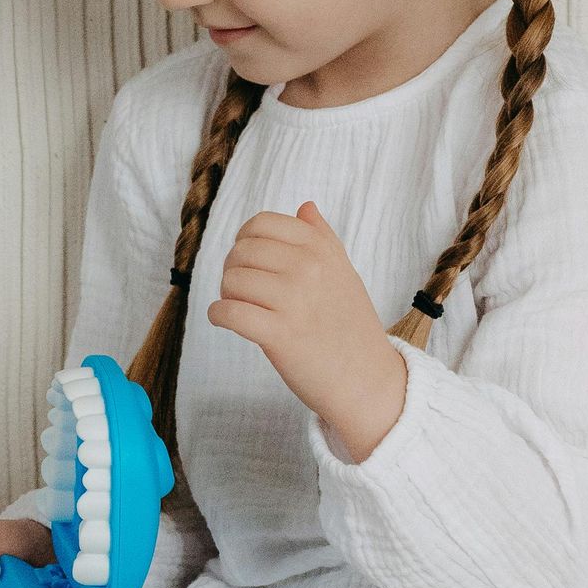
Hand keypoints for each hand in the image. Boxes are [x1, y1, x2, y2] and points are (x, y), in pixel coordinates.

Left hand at [207, 200, 407, 460]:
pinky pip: (228, 312)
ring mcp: (294, 301)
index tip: (248, 261)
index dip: (244, 241)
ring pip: (231, 280)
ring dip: (226, 294)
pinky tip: (226, 320)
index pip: (261, 224)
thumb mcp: (345, 274)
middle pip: (241, 251)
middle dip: (233, 269)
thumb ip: (323, 238)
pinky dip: (219, 315)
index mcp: (322, 250)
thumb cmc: (351, 327)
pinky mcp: (279, 335)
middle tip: (242, 290)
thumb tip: (304, 206)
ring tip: (239, 307)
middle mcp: (309, 269)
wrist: (368, 380)